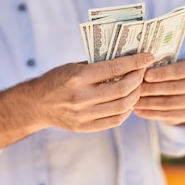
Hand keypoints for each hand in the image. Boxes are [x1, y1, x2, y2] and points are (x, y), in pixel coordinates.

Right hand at [32, 52, 154, 131]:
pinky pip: (114, 120)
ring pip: (122, 106)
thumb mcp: (74, 66)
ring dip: (135, 95)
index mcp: (79, 77)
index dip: (135, 62)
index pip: (115, 68)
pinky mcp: (84, 127)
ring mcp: (83, 115)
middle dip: (138, 78)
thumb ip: (98, 66)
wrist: (36, 104)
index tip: (148, 57)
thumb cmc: (57, 79)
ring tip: (138, 86)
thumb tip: (127, 60)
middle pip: (122, 89)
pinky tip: (128, 102)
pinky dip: (126, 110)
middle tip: (143, 72)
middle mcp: (82, 97)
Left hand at [133, 59, 184, 125]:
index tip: (145, 75)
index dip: (161, 74)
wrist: (181, 90)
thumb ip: (158, 66)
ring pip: (168, 103)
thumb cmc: (169, 73)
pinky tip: (138, 110)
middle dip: (151, 89)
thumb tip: (138, 69)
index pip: (177, 71)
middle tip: (135, 89)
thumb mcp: (168, 64)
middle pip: (172, 88)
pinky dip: (150, 113)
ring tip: (133, 101)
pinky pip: (166, 115)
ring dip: (148, 103)